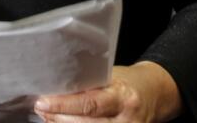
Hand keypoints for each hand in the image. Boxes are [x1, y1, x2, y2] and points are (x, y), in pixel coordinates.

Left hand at [35, 62, 181, 122]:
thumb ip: (90, 85)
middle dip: (58, 119)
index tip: (43, 102)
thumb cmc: (129, 83)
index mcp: (124, 97)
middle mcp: (127, 120)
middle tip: (41, 109)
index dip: (64, 105)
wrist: (155, 95)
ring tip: (48, 117)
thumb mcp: (113, 78)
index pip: (90, 104)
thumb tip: (57, 89)